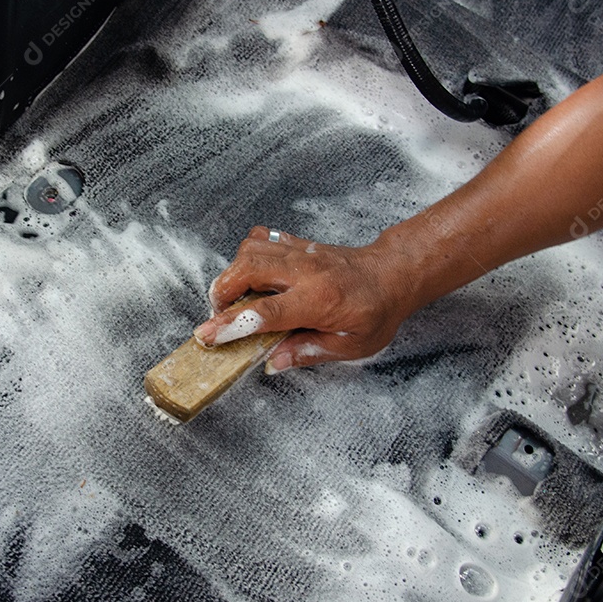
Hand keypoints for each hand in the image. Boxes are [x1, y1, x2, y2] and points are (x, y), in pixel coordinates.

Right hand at [193, 226, 415, 371]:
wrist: (393, 274)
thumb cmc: (376, 310)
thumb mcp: (351, 345)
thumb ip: (308, 352)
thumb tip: (273, 362)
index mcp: (319, 300)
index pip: (265, 312)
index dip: (232, 325)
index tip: (208, 335)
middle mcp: (305, 271)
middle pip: (248, 269)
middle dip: (222, 292)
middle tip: (220, 315)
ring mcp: (300, 253)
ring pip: (250, 250)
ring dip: (232, 274)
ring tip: (233, 298)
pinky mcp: (296, 244)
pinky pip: (261, 240)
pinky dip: (247, 256)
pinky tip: (251, 276)